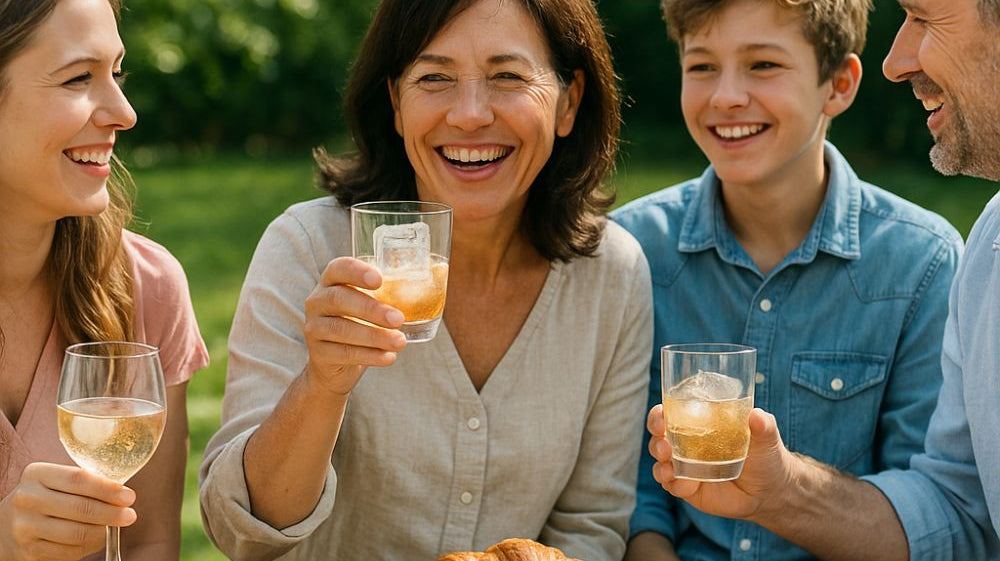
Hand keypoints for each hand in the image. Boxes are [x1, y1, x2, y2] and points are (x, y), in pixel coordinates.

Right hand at [0, 463, 135, 560]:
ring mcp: (25, 527)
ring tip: (115, 527)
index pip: (79, 479)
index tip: (129, 496)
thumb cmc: (45, 497)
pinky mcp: (28, 551)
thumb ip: (85, 483)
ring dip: (102, 531)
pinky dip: (88, 546)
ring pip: (76, 533)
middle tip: (130, 515)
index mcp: (37, 474)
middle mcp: (27, 499)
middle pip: (80, 508)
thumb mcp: (56, 481)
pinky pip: (68, 551)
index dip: (108, 489)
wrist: (5, 525)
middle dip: (111, 513)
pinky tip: (96, 538)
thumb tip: (122, 494)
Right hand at [302, 256, 406, 395]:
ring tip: (400, 341)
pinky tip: (388, 357)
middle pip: (340, 299)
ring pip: (342, 330)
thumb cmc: (362, 323)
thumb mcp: (373, 302)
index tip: (379, 280)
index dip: (356, 271)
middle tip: (399, 319)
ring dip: (374, 336)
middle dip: (371, 309)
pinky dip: (369, 356)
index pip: (338, 268)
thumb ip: (396, 289)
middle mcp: (318, 301)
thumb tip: (441, 270)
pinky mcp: (318, 354)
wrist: (336, 365)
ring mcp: (314, 327)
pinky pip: (343, 353)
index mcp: (331, 281)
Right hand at [647, 404, 794, 519]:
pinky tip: (682, 482)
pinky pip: (671, 485)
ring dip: (659, 461)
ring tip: (668, 463)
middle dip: (655, 436)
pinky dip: (672, 483)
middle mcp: (686, 444)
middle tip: (663, 439)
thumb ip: (762, 425)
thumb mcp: (765, 438)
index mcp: (698, 424)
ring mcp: (684, 467)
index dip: (660, 414)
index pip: (670, 414)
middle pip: (658, 437)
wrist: (769, 491)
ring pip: (660, 462)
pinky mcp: (687, 488)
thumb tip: (757, 415)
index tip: (662, 413)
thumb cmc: (764, 456)